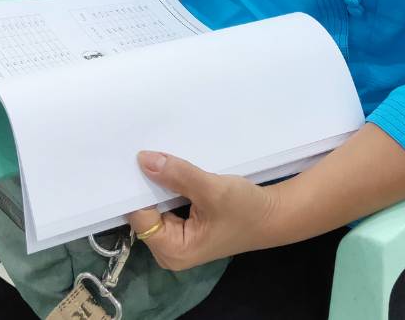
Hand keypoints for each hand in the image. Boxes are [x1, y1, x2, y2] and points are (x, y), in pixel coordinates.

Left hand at [126, 151, 279, 270]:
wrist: (274, 215)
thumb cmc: (246, 209)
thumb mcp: (212, 190)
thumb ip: (178, 176)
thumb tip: (143, 159)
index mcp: (172, 251)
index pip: (141, 218)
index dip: (135, 190)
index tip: (130, 161)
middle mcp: (169, 250)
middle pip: (144, 213)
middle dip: (144, 186)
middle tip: (137, 152)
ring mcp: (175, 239)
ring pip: (154, 206)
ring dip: (155, 184)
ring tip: (149, 154)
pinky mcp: (183, 227)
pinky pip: (165, 204)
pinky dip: (166, 187)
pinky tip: (165, 167)